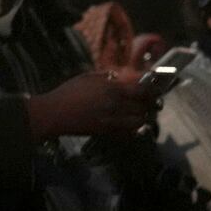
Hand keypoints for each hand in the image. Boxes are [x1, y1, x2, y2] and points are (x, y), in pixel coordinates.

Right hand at [26, 71, 157, 138]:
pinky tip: (129, 124)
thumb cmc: (68, 93)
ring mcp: (112, 121)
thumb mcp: (88, 77)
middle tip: (150, 101)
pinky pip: (128, 133)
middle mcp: (116, 106)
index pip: (143, 91)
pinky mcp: (107, 132)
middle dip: (149, 104)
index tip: (155, 88)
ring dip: (142, 117)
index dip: (153, 90)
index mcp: (112, 90)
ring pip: (139, 122)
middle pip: (144, 107)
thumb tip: (120, 78)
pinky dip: (132, 130)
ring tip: (140, 112)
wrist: (55, 113)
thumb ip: (107, 77)